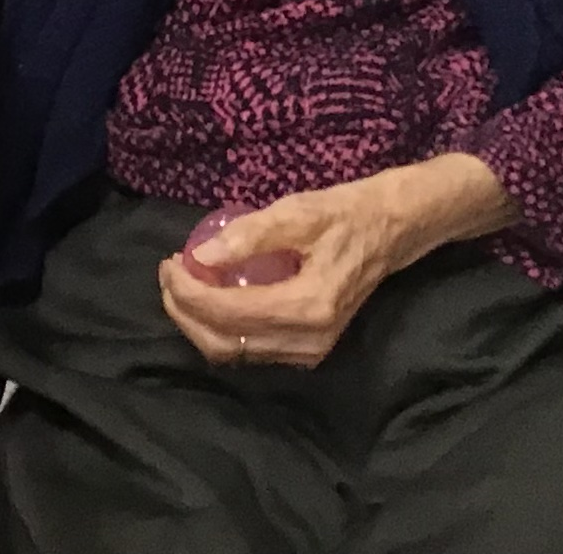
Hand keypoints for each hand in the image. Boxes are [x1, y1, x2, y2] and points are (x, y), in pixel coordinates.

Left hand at [156, 155, 513, 369]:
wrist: (391, 231)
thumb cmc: (346, 214)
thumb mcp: (300, 211)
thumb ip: (251, 235)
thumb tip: (201, 255)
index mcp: (309, 307)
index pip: (229, 313)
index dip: (189, 292)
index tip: (170, 262)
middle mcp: (309, 340)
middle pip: (224, 343)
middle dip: (185, 311)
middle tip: (170, 272)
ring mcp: (309, 351)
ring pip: (234, 351)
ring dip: (199, 322)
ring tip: (183, 281)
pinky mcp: (307, 349)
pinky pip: (251, 348)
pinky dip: (222, 327)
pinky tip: (212, 295)